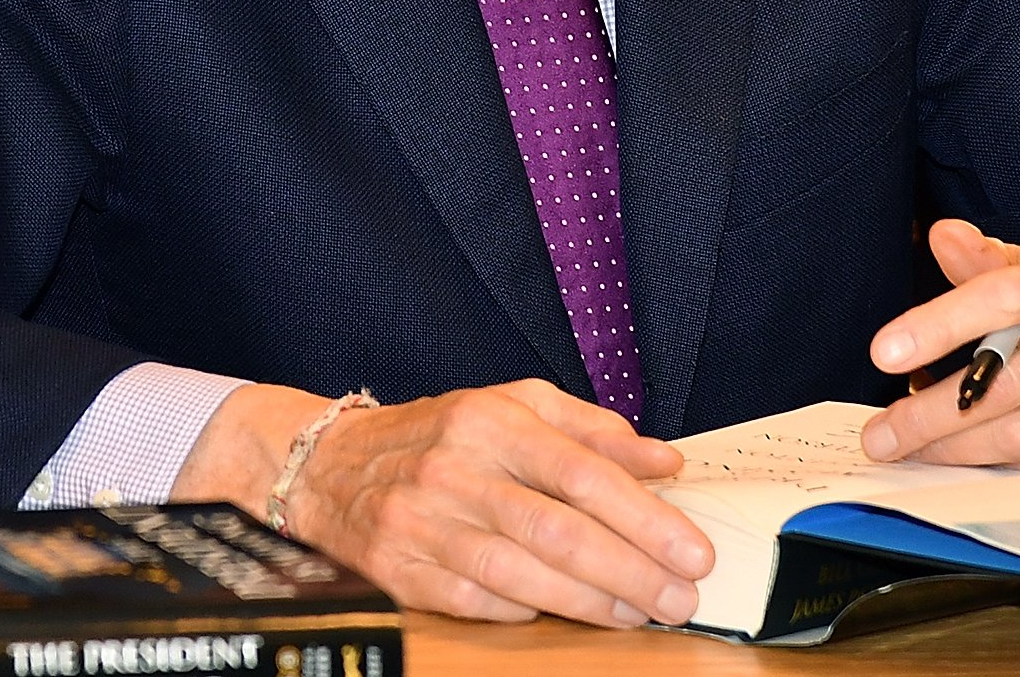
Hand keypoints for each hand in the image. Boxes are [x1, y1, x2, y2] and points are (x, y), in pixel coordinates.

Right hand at [171, 381, 712, 626]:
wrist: (327, 466)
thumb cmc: (439, 435)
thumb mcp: (511, 408)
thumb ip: (591, 431)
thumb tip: (667, 462)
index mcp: (487, 421)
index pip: (579, 470)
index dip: (644, 516)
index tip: (692, 550)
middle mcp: (455, 470)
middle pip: (558, 530)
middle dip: (631, 570)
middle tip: (680, 596)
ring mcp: (425, 525)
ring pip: (522, 574)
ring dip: (593, 601)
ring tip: (642, 611)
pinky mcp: (404, 572)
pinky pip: (481, 602)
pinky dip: (531, 610)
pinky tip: (570, 612)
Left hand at [860, 219, 1019, 466]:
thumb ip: (993, 262)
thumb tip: (941, 236)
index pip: (1008, 295)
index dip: (941, 323)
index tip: (884, 352)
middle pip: (1005, 382)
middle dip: (930, 413)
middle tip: (879, 434)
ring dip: (954, 448)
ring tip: (907, 450)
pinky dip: (998, 465)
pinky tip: (963, 461)